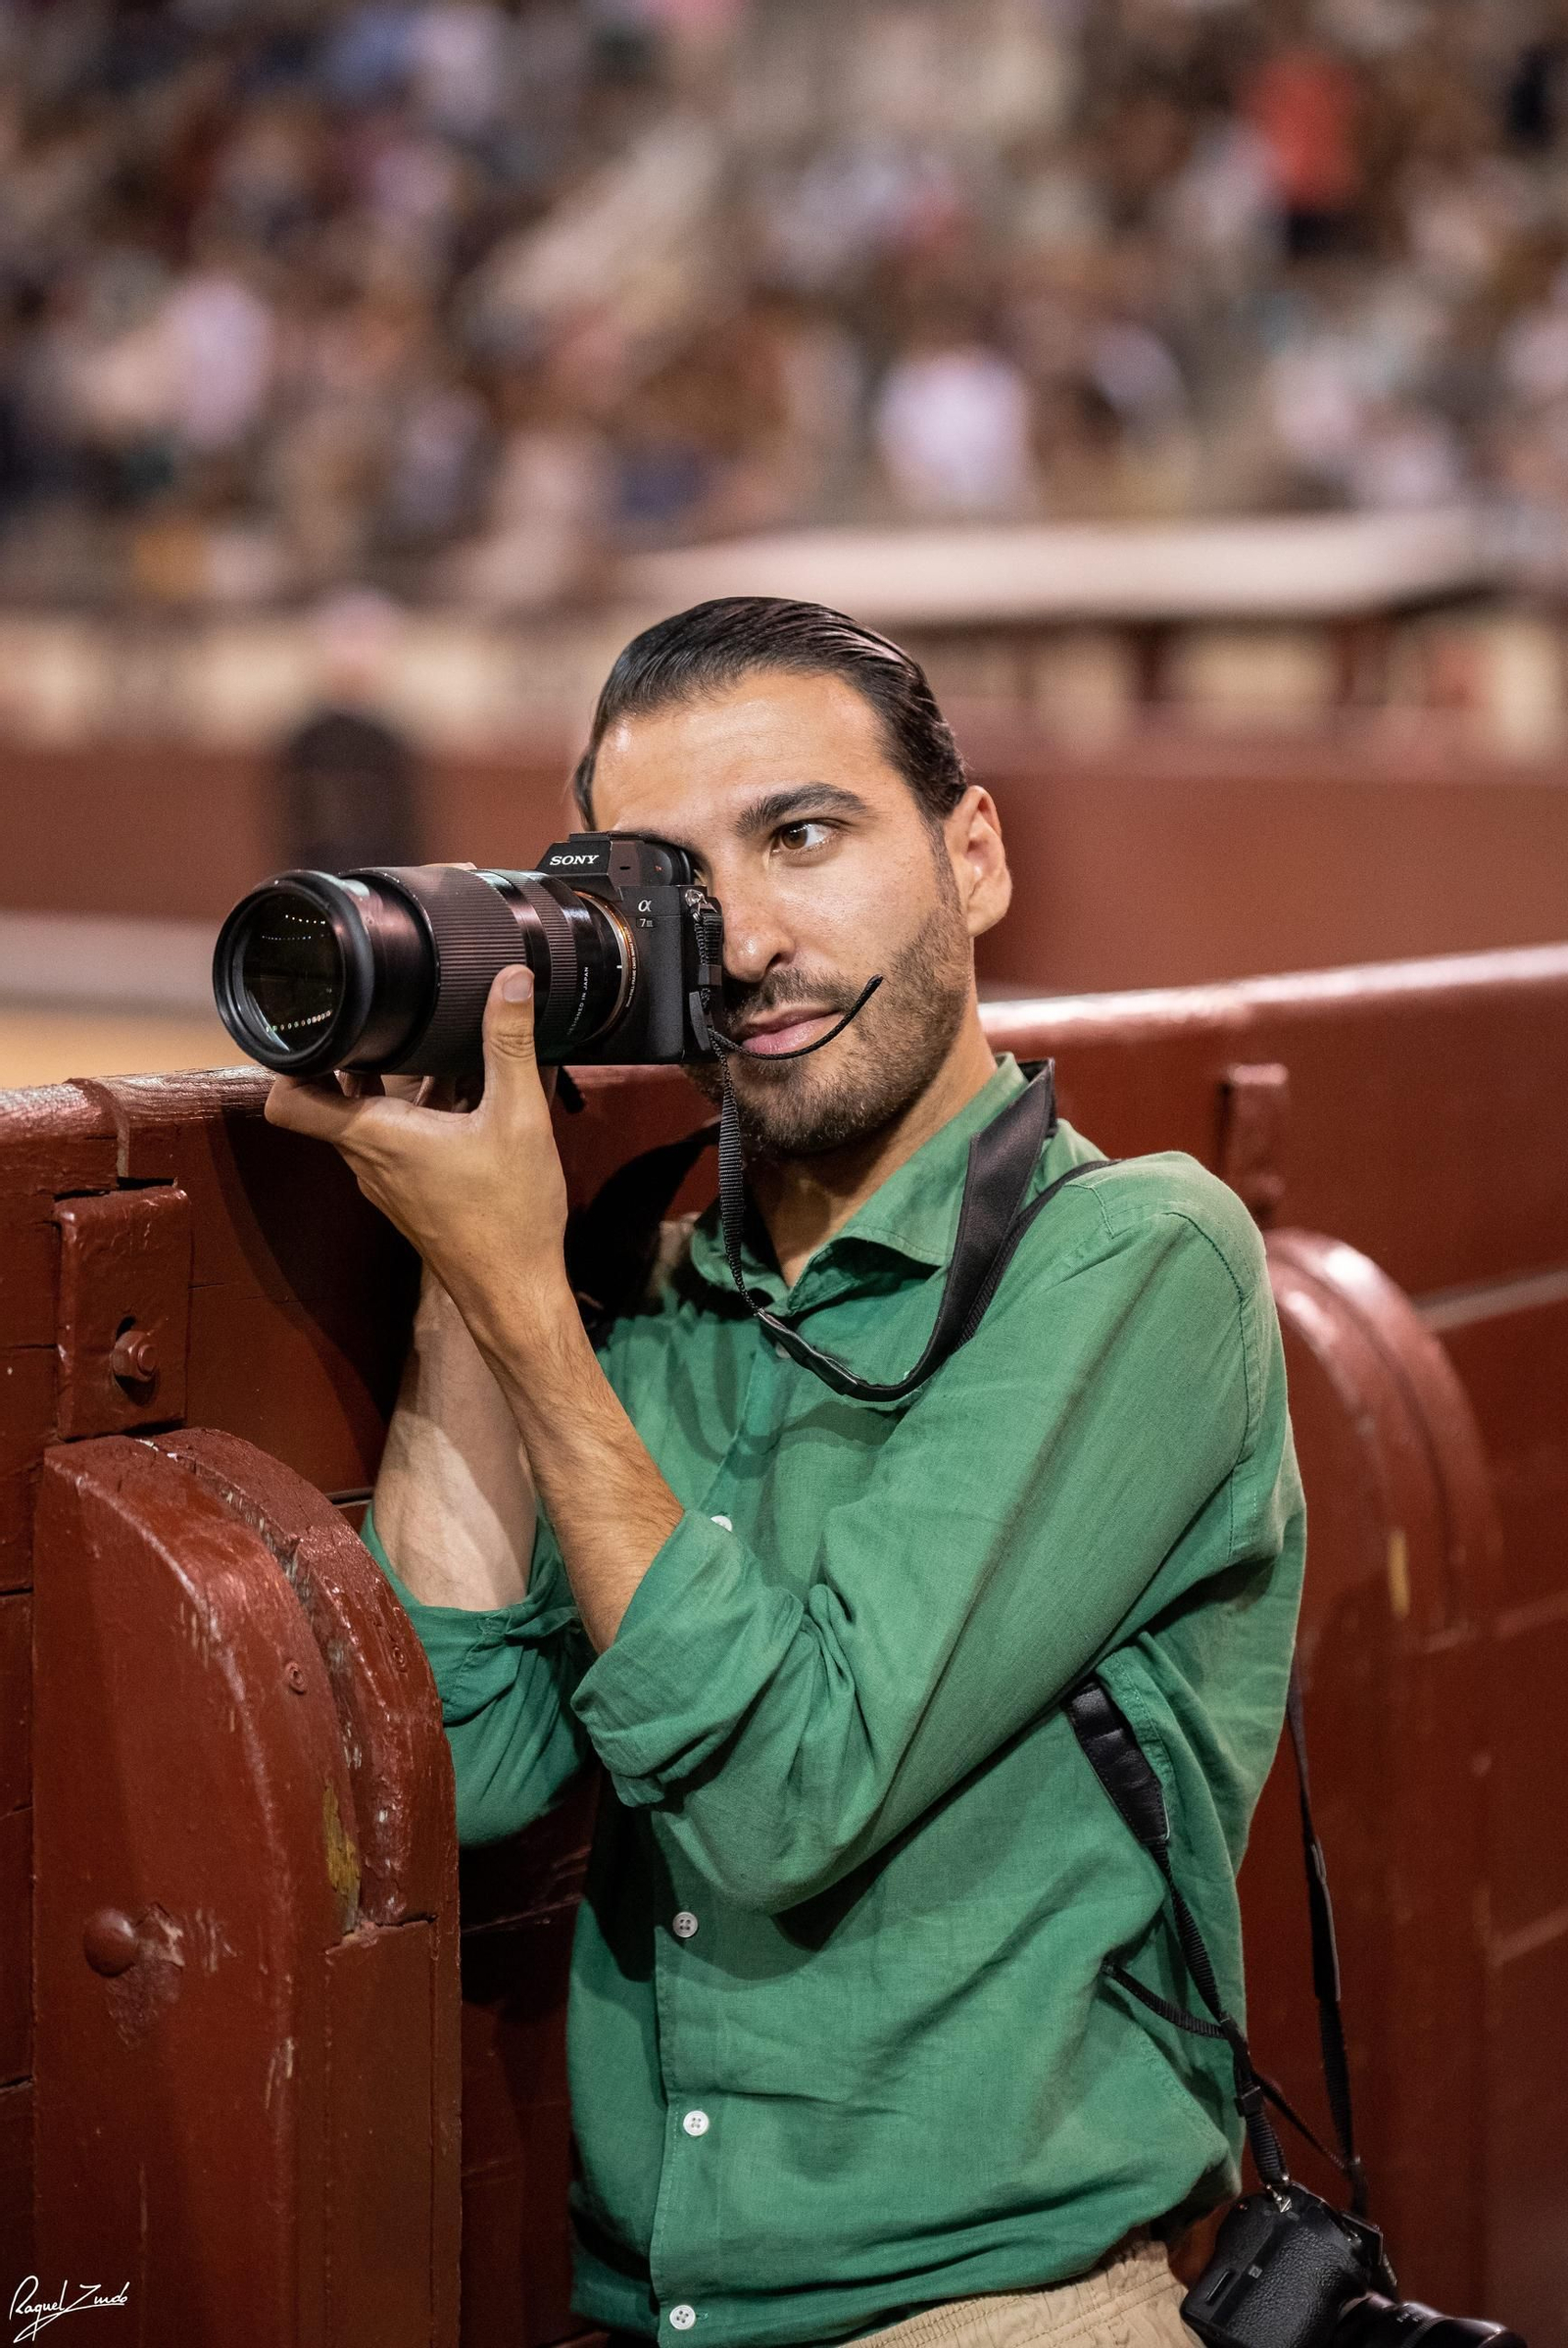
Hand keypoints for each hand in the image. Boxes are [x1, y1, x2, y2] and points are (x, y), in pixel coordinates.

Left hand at [265, 967, 570, 1359]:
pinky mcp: (411, 1194)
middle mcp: (368, 1160)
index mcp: (376, 1136)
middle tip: (388, 1018)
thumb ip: (510, 1044)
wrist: (515, 1292)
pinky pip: (401, 1140)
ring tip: (441, 1052)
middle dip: (360, 1054)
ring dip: (398, 1084)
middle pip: (334, 1096)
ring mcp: (387, 1180)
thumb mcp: (519, 1117)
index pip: (291, 1100)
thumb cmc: (508, 1217)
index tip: (317, 1024)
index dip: (290, 1058)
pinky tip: (473, 1099)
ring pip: (371, 1117)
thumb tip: (510, 981)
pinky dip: (422, 1114)